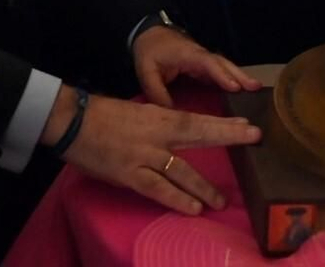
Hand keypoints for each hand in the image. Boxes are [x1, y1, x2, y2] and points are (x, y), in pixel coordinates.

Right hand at [41, 87, 260, 213]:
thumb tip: (180, 139)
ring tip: (220, 202)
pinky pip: (157, 189)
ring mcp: (143, 154)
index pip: (196, 119)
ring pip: (180, 170)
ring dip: (202, 187)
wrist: (71, 121)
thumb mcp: (136, 114)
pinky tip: (193, 209)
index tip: (248, 124)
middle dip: (227, 135)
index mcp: (157, 115)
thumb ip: (159, 126)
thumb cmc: (102, 116)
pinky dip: (176, 199)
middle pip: (197, 132)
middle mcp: (156, 133)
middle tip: (253, 137)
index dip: (223, 123)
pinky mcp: (128, 174)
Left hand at [132, 26, 260, 108]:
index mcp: (186, 54)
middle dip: (238, 75)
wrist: (149, 34)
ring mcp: (203, 59)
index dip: (220, 74)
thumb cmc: (149, 51)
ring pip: (224, 66)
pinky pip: (220, 71)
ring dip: (240, 76)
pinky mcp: (203, 65)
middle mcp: (199, 55)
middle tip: (255, 87)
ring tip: (256, 88)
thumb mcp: (146, 71)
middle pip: (222, 63)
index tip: (234, 87)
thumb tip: (171, 114)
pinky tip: (243, 89)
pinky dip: (232, 78)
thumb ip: (156, 92)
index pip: (206, 63)